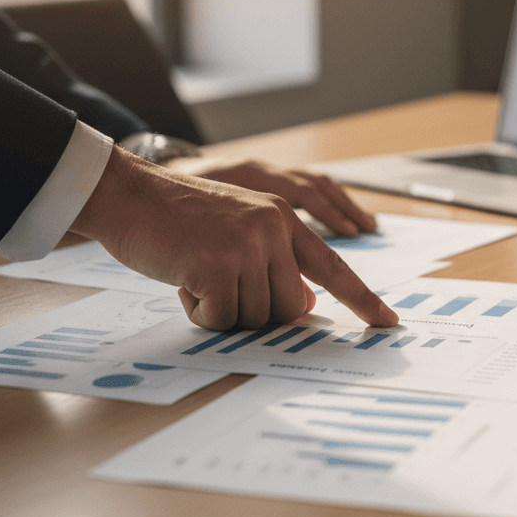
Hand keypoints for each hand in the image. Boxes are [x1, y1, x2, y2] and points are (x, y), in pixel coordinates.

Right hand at [72, 147, 398, 330]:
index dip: (362, 298)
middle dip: (254, 311)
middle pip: (288, 307)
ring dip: (221, 310)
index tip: (388, 322)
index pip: (333, 265)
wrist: (128, 194)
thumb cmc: (177, 219)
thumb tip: (304, 304)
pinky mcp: (218, 264)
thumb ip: (274, 262)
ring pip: (254, 318)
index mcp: (283, 217)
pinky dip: (199, 313)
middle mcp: (273, 227)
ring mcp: (247, 244)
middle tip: (219, 284)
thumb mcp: (238, 229)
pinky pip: (221, 320)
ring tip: (196, 273)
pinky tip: (183, 281)